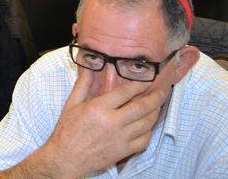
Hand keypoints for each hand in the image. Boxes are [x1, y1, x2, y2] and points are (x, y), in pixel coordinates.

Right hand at [33, 69, 166, 177]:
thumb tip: (89, 67)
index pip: (125, 92)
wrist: (66, 159)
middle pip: (141, 107)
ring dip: (155, 112)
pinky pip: (144, 140)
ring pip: (146, 123)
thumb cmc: (67, 131)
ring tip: (157, 106)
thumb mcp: (71, 104)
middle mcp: (112, 122)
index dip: (138, 85)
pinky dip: (149, 131)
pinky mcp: (124, 151)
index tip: (146, 80)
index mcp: (98, 108)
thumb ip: (83, 84)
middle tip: (161, 91)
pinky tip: (148, 125)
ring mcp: (120, 138)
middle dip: (155, 97)